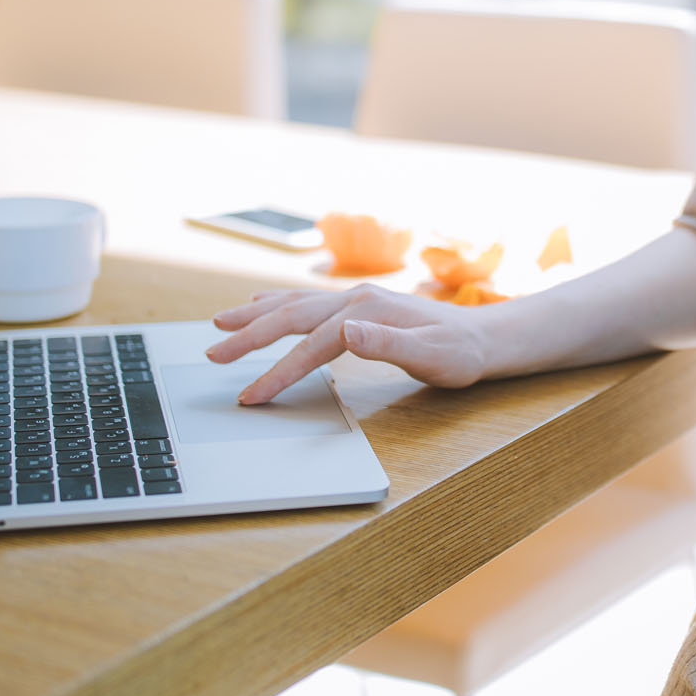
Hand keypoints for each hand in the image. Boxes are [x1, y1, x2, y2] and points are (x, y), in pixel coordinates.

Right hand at [207, 285, 488, 402]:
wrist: (482, 337)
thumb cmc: (459, 354)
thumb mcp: (432, 356)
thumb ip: (388, 344)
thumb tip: (347, 330)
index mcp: (368, 311)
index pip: (312, 344)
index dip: (279, 371)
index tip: (252, 396)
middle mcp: (356, 298)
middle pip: (291, 315)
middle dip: (249, 336)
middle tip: (213, 354)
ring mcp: (355, 299)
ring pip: (293, 303)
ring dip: (255, 315)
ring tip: (220, 325)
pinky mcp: (356, 305)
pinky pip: (306, 302)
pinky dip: (276, 304)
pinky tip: (259, 305)